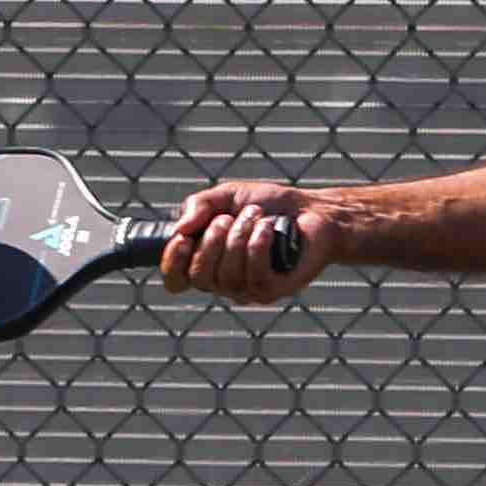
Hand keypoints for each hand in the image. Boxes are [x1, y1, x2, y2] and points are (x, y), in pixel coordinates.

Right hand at [157, 180, 320, 301]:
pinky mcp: (273, 290)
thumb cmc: (269, 205)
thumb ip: (199, 206)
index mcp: (207, 260)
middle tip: (230, 217)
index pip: (176, 280)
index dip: (172, 263)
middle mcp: (224, 281)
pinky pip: (254, 274)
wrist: (312, 210)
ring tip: (257, 216)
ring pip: (227, 275)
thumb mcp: (227, 196)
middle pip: (200, 276)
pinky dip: (259, 244)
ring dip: (240, 236)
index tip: (183, 238)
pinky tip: (269, 228)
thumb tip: (181, 229)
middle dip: (212, 241)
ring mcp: (248, 289)